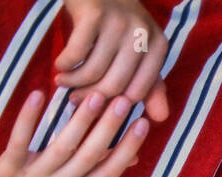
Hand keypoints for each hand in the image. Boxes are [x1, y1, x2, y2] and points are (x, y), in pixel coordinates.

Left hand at [0, 88, 148, 176]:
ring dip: (80, 121)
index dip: (128, 148)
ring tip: (95, 97)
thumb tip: (132, 158)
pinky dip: (29, 118)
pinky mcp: (7, 171)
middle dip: (109, 128)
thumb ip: (94, 175)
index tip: (143, 124)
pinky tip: (38, 95)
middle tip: (124, 101)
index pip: (109, 171)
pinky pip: (19, 142)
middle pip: (90, 157)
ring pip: (62, 149)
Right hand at [57, 0, 168, 122]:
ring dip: (73, 82)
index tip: (98, 108)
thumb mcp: (141, 51)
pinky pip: (76, 53)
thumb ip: (151, 85)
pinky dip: (65, 64)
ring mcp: (118, 22)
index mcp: (158, 46)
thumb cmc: (118, 22)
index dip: (115, 105)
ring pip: (94, 71)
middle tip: (74, 100)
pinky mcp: (93, 14)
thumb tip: (161, 118)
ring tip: (63, 82)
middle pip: (115, 85)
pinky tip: (61, 65)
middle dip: (91, 98)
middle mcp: (142, 34)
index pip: (138, 92)